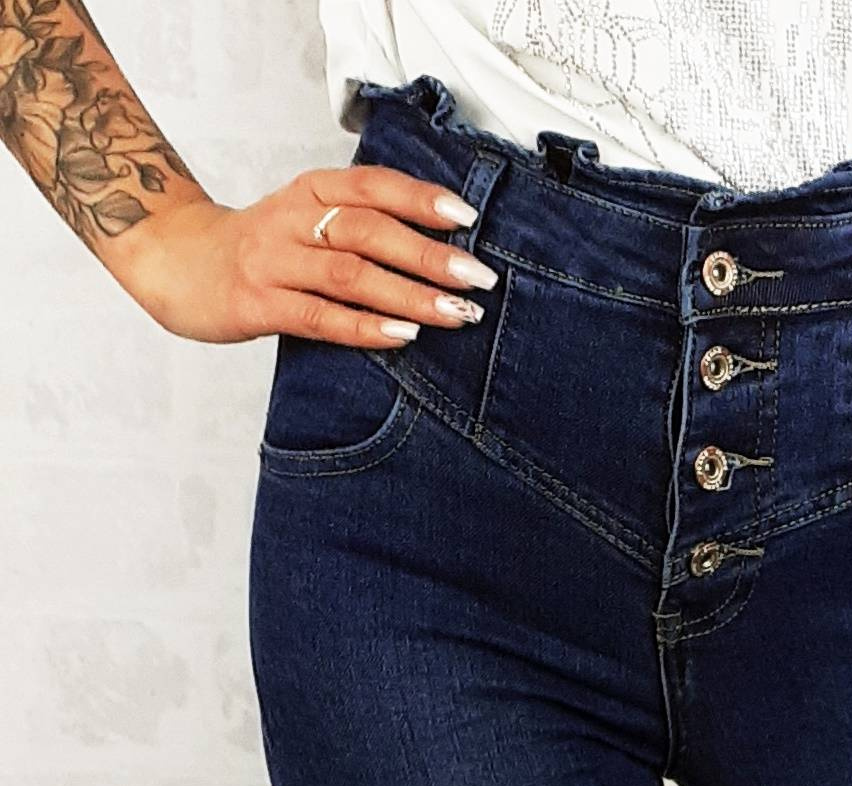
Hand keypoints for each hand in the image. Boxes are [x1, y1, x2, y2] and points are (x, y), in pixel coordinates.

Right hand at [108, 165, 498, 346]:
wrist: (174, 262)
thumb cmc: (259, 248)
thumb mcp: (304, 217)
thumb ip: (356, 224)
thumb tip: (438, 248)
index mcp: (309, 189)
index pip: (372, 185)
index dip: (421, 198)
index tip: (467, 217)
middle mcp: (291, 218)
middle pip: (370, 230)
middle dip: (430, 254)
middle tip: (479, 277)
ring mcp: (272, 261)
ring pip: (350, 274)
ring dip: (410, 294)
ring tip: (456, 312)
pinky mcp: (257, 305)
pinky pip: (320, 317)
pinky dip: (365, 327)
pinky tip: (403, 336)